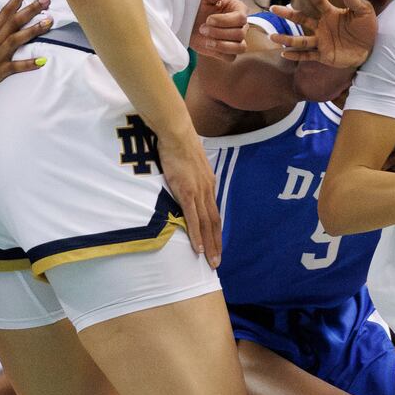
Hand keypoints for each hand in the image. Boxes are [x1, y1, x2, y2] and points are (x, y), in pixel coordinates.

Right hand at [157, 127, 222, 266]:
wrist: (176, 132)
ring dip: (210, 245)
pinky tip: (199, 248)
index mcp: (208, 183)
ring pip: (207, 224)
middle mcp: (207, 190)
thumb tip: (187, 177)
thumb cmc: (179, 143)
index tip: (217, 244)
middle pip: (214, 222)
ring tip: (211, 261)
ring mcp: (198, 192)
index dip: (216, 230)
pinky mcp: (186, 192)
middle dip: (217, 244)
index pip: (214, 212)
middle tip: (218, 262)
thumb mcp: (190, 161)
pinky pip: (193, 219)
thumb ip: (191, 174)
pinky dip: (197, 235)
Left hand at [189, 0, 247, 61]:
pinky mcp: (227, 52)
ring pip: (240, 47)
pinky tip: (208, 45)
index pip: (241, 18)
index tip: (208, 19)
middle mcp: (240, 25)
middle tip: (202, 28)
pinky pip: (231, 57)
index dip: (225, 21)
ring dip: (221, 44)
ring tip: (206, 39)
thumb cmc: (195, 4)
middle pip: (240, 33)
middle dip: (219, 32)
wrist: (184, 21)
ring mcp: (235, 40)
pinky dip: (220, 53)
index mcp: (238, 9)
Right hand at [270, 0, 377, 68]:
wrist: (369, 49)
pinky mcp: (323, 55)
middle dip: (288, 15)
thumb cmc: (366, 28)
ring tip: (273, 36)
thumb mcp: (364, 12)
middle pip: (302, 19)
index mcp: (331, 14)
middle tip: (273, 8)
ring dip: (287, 39)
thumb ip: (354, 2)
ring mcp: (321, 41)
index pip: (320, 3)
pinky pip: (307, 55)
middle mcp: (322, 27)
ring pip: (300, 40)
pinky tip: (284, 53)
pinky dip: (296, 55)